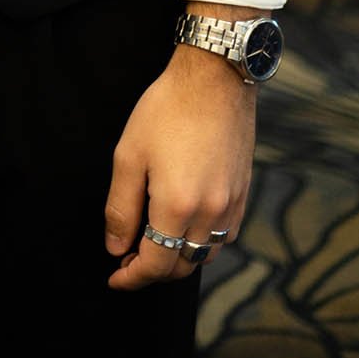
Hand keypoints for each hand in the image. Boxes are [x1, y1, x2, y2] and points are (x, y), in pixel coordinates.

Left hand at [104, 38, 256, 290]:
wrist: (214, 79)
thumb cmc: (166, 110)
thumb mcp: (129, 155)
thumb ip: (120, 208)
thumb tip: (116, 248)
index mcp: (178, 208)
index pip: (155, 265)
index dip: (132, 277)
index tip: (115, 278)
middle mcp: (210, 215)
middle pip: (181, 266)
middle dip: (152, 272)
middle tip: (128, 261)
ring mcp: (232, 206)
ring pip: (204, 255)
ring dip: (177, 260)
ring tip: (152, 246)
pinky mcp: (243, 194)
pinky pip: (223, 236)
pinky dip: (201, 243)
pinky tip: (184, 227)